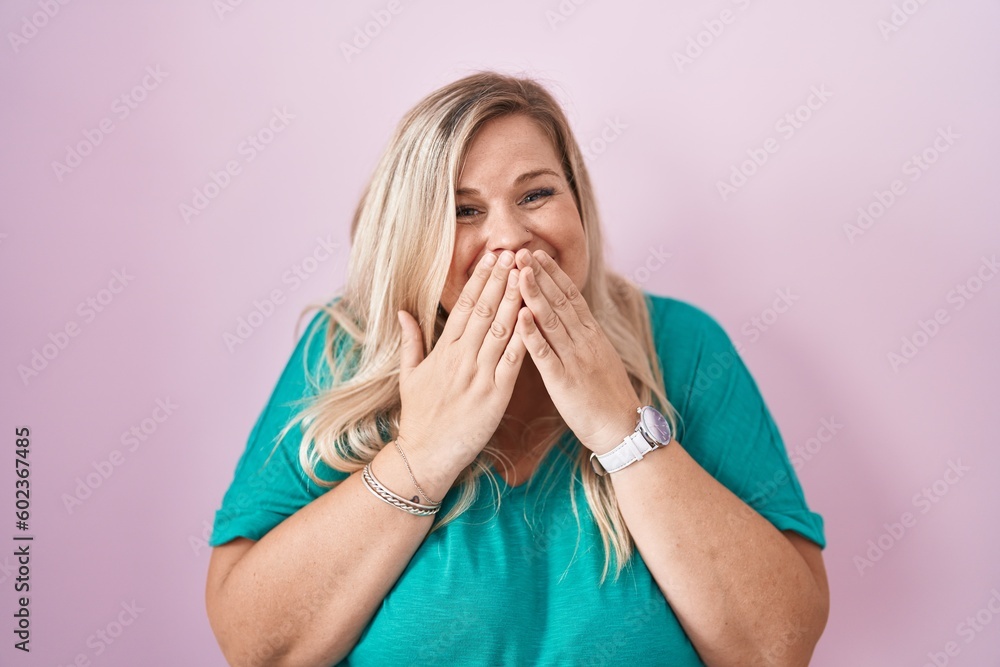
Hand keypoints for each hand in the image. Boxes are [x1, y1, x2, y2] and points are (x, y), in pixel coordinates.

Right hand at [396, 250, 525, 488]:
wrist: (426, 455)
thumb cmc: (419, 415)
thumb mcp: (409, 375)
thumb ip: (410, 341)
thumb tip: (403, 312)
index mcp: (442, 351)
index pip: (463, 307)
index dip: (479, 280)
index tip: (491, 258)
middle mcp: (461, 359)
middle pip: (483, 312)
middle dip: (500, 281)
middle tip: (513, 254)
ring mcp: (478, 377)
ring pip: (500, 331)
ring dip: (514, 301)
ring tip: (526, 275)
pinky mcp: (495, 396)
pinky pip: (512, 362)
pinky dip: (524, 338)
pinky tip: (534, 318)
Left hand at [513, 249, 640, 453]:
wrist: (622, 428)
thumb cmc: (607, 397)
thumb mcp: (599, 358)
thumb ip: (583, 338)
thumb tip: (568, 318)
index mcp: (592, 335)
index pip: (571, 296)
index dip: (554, 274)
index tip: (538, 254)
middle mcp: (585, 341)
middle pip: (560, 301)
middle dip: (540, 274)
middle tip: (522, 251)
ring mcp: (575, 359)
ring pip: (552, 321)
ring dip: (534, 294)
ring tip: (519, 272)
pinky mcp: (564, 380)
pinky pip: (546, 354)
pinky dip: (533, 334)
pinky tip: (520, 317)